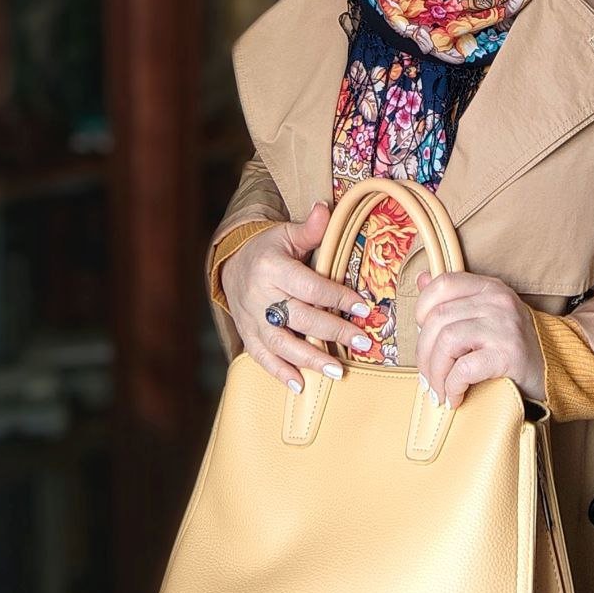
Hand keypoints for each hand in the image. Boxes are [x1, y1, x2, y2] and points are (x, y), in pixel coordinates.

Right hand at [219, 202, 373, 393]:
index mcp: (272, 268)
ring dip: (310, 359)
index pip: (310, 286)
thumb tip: (326, 207)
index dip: (337, 297)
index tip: (363, 307)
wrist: (230, 263)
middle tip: (362, 342)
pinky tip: (299, 385)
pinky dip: (279, 373)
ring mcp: (252, 319)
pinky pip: (262, 357)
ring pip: (281, 344)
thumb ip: (310, 229)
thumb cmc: (267, 248)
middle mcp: (260, 296)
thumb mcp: (286, 234)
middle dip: (333, 332)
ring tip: (337, 370)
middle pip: (300, 318)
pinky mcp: (247, 334)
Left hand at [413, 270, 545, 409]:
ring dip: (435, 373)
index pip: (443, 284)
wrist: (559, 367)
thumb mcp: (487, 313)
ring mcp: (504, 326)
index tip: (423, 335)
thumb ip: (456, 297)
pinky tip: (455, 396)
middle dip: (424, 354)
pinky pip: (465, 368)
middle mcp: (497, 301)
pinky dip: (452, 386)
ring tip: (439, 390)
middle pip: (437, 319)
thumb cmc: (515, 344)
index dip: (422, 309)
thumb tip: (421, 279)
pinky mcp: (509, 355)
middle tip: (427, 378)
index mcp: (489, 287)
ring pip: (446, 342)